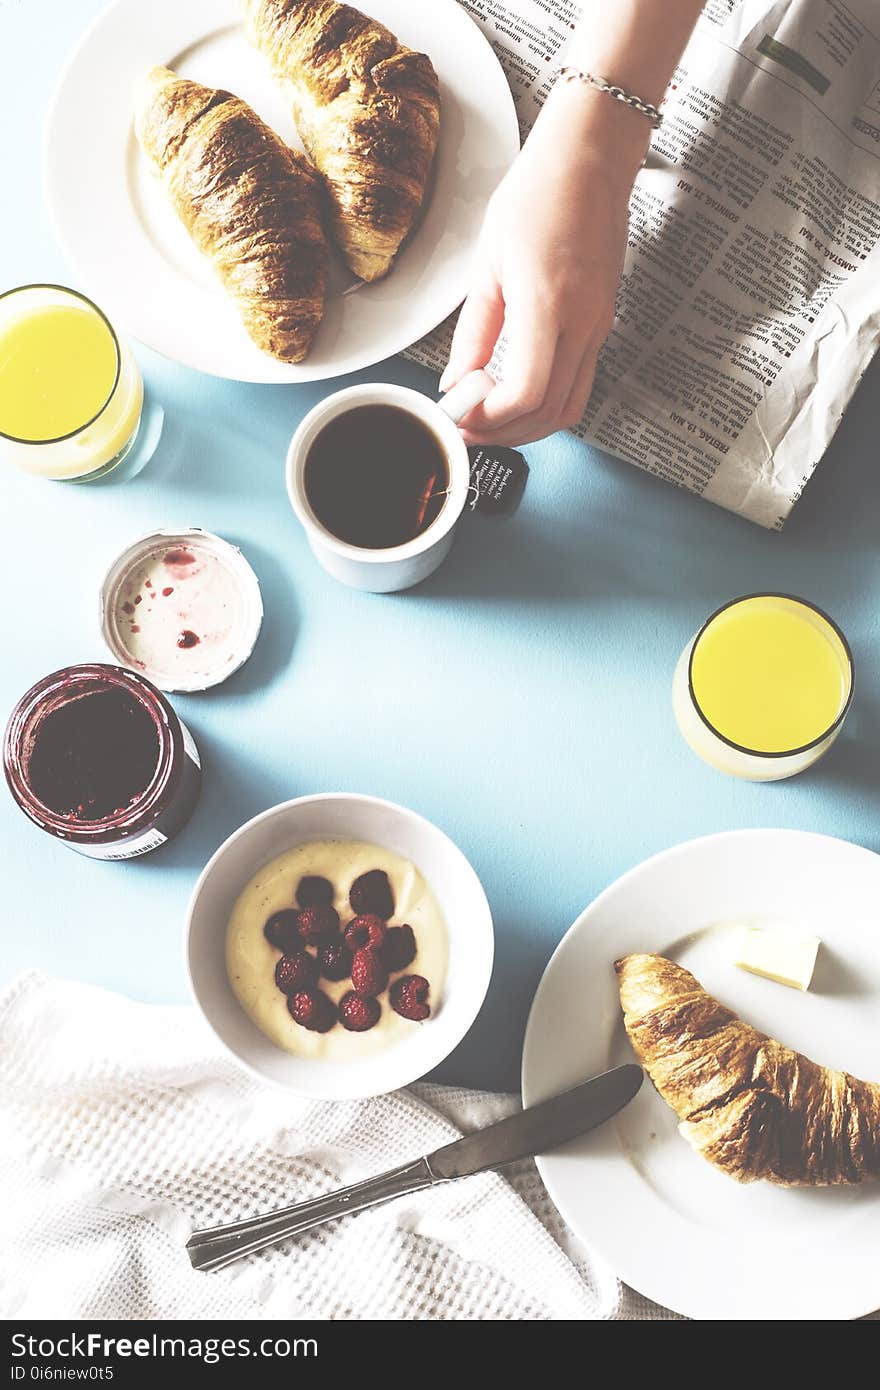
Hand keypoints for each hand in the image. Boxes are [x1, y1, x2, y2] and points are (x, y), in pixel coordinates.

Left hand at [440, 85, 642, 447]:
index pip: (526, 394)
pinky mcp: (603, 322)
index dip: (489, 418)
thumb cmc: (540, 192)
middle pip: (549, 414)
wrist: (592, 155)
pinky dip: (544, 400)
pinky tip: (512, 386)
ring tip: (487, 412)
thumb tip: (457, 381)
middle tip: (467, 425)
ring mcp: (600, 326)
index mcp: (551, 305)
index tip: (459, 412)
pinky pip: (578, 382)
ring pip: (570, 407)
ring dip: (527, 424)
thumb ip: (475, 332)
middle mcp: (584, 324)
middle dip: (503, 433)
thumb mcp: (489, 263)